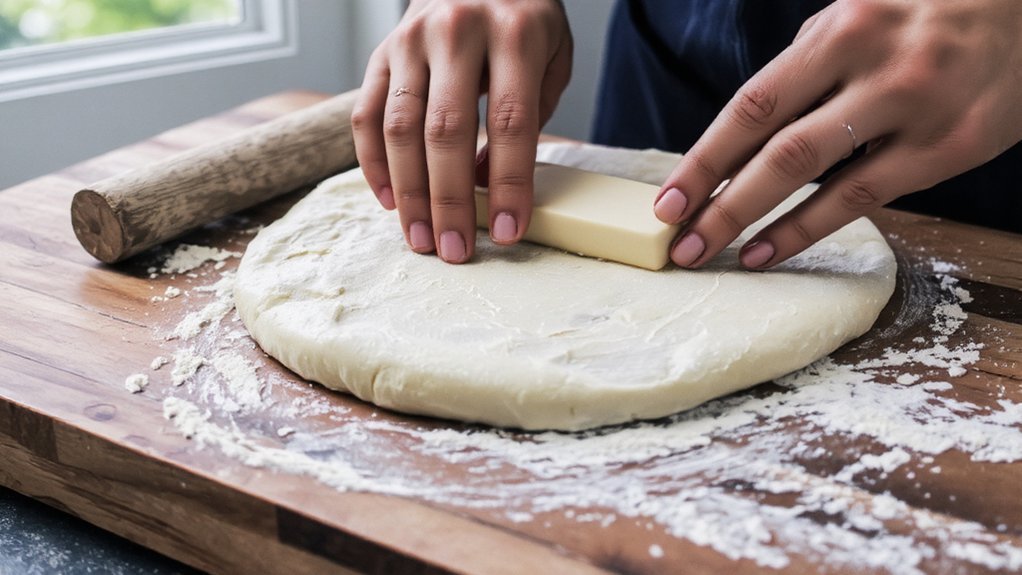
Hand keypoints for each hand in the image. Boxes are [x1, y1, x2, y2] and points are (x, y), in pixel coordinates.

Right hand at [352, 0, 571, 263]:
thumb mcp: (552, 55)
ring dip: (409, 193)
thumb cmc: (523, 17)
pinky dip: (373, 164)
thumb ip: (531, 115)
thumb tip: (485, 182)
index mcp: (514, 33)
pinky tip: (390, 201)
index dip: (509, 184)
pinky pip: (367, 115)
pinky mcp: (381, 52)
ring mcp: (411, 40)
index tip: (507, 232)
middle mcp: (457, 32)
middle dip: (449, 201)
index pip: (512, 122)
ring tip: (420, 239)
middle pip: (447, 131)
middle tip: (454, 250)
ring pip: (400, 128)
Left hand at [653, 0, 1021, 268]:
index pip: (754, 105)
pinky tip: (770, 250)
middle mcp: (878, 69)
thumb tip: (741, 138)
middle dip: (719, 202)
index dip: (704, 158)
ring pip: (819, 179)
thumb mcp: (857, 21)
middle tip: (678, 243)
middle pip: (779, 149)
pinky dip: (809, 229)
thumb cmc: (921, 18)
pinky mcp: (950, 149)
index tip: (668, 201)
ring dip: (756, 222)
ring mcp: (918, 112)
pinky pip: (865, 198)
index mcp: (843, 29)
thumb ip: (804, 72)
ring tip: (714, 252)